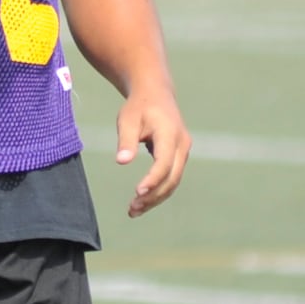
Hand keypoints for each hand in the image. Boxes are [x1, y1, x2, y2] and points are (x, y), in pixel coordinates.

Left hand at [115, 91, 190, 217]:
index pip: (164, 162)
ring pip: (173, 181)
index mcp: (170, 133)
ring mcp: (183, 151)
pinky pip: (171, 177)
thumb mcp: (127, 119)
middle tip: (132, 209)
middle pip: (172, 177)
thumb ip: (126, 140)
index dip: (153, 179)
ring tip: (133, 210)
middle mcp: (182, 144)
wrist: (155, 93)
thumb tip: (121, 162)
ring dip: (156, 198)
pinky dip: (158, 190)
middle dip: (154, 196)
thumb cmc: (139, 106)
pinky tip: (142, 200)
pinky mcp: (179, 156)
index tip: (137, 192)